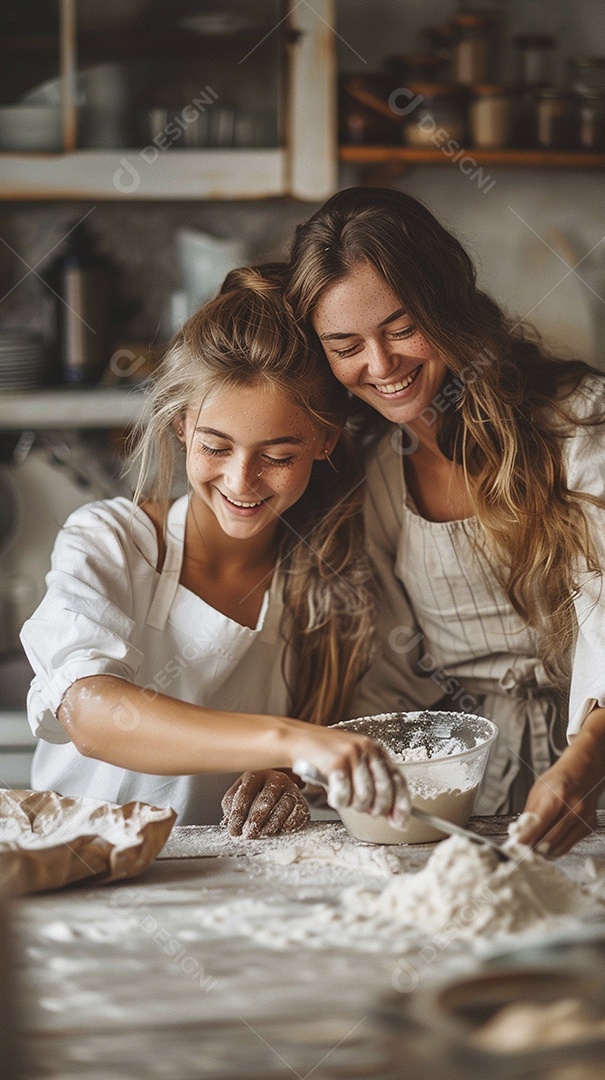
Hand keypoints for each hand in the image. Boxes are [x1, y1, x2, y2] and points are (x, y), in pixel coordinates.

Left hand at [221, 770, 309, 838]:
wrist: (281, 786)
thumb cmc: (256, 790)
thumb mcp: (241, 791)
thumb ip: (231, 804)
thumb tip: (227, 821)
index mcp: (256, 775)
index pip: (245, 794)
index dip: (238, 814)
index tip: (234, 831)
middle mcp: (275, 778)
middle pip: (266, 799)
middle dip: (255, 820)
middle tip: (248, 835)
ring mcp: (291, 789)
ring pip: (282, 807)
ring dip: (271, 825)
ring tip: (262, 835)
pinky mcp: (302, 802)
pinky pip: (297, 814)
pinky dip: (287, 825)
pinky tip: (279, 832)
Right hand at [290, 728, 410, 827]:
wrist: (297, 740)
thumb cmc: (326, 757)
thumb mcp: (355, 766)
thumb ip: (373, 786)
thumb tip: (394, 817)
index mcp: (376, 749)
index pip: (398, 780)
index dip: (401, 805)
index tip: (400, 823)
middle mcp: (368, 749)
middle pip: (384, 793)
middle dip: (374, 809)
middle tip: (360, 809)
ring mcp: (352, 754)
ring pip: (364, 799)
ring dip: (352, 805)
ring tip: (342, 796)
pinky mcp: (336, 763)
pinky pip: (344, 797)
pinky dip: (337, 801)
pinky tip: (332, 794)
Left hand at [516, 712, 604, 855]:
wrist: (582, 772)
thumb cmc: (558, 780)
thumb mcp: (537, 791)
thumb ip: (529, 813)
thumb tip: (518, 833)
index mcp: (556, 796)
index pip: (539, 824)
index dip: (526, 838)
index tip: (516, 846)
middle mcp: (573, 808)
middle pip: (549, 840)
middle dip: (533, 848)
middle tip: (522, 851)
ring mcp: (583, 818)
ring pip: (559, 847)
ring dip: (544, 852)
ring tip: (533, 849)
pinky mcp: (589, 826)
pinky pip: (569, 845)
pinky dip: (556, 848)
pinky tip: (547, 845)